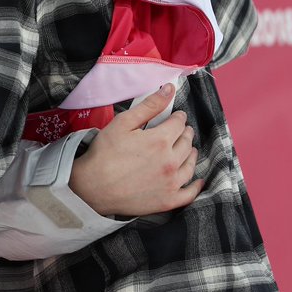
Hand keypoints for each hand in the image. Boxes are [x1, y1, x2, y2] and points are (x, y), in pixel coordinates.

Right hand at [68, 84, 202, 216]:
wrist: (93, 186)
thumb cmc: (104, 153)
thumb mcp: (123, 123)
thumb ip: (149, 106)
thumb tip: (169, 90)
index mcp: (160, 140)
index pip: (178, 124)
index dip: (178, 118)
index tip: (177, 116)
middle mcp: (171, 161)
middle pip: (186, 143)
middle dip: (185, 134)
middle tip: (183, 131)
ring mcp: (171, 183)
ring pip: (190, 165)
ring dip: (191, 154)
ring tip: (189, 150)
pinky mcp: (168, 201)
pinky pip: (190, 193)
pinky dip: (196, 186)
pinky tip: (197, 180)